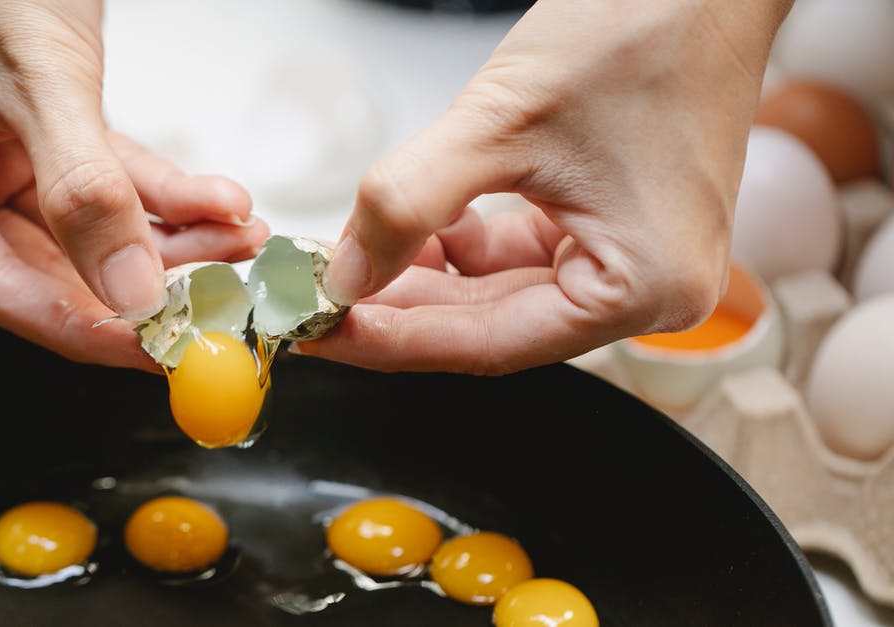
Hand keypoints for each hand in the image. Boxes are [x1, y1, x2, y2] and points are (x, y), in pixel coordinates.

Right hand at [0, 0, 267, 370]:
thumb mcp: (41, 77)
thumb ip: (85, 192)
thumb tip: (129, 294)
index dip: (79, 324)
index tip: (154, 348)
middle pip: (48, 267)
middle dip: (142, 281)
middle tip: (217, 300)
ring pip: (88, 231)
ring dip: (169, 238)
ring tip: (237, 239)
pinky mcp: (36, 138)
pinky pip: (106, 183)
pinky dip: (163, 193)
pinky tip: (219, 202)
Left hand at [303, 0, 791, 374]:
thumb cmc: (643, 28)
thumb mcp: (499, 121)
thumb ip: (408, 201)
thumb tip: (346, 275)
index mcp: (645, 287)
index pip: (488, 344)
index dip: (392, 338)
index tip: (321, 330)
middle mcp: (649, 292)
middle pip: (489, 326)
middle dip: (398, 304)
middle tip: (317, 298)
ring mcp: (631, 261)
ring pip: (496, 294)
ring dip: (422, 274)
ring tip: (351, 254)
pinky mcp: (613, 230)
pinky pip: (518, 257)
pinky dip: (459, 244)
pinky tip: (413, 225)